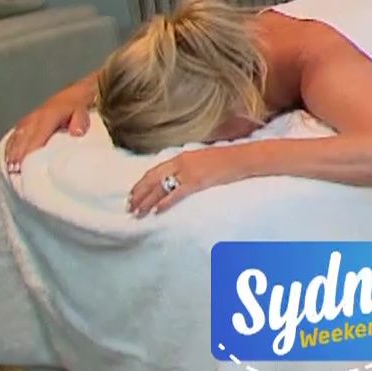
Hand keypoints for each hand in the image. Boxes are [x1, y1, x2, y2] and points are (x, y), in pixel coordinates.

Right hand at [3, 94, 92, 174]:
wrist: (71, 96)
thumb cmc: (77, 108)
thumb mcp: (82, 112)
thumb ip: (79, 122)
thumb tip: (76, 133)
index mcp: (49, 116)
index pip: (37, 135)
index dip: (30, 149)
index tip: (26, 162)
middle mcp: (36, 117)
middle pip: (24, 138)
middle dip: (18, 153)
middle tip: (16, 169)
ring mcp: (29, 119)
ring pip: (17, 136)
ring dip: (13, 151)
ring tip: (11, 166)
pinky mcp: (26, 121)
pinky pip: (15, 133)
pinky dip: (11, 145)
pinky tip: (9, 155)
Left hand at [127, 148, 243, 216]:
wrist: (243, 158)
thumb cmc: (226, 159)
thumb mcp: (202, 159)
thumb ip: (188, 166)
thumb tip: (178, 177)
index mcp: (181, 157)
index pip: (153, 171)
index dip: (140, 184)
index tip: (132, 195)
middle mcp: (180, 163)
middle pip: (152, 180)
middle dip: (138, 195)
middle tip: (129, 207)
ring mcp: (188, 172)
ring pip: (160, 188)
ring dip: (147, 202)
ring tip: (138, 213)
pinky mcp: (196, 181)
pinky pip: (175, 194)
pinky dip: (164, 203)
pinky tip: (156, 211)